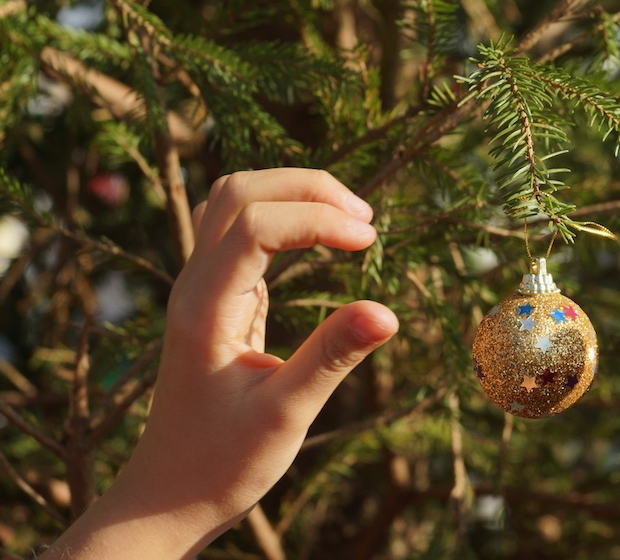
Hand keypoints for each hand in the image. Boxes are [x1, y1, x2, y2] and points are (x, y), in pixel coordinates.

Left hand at [43, 169, 398, 558]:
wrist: (169, 493)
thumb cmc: (221, 462)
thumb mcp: (285, 415)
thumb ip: (332, 357)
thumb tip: (388, 312)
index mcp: (204, 309)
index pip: (256, 225)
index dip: (318, 219)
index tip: (370, 242)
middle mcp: (194, 286)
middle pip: (239, 191)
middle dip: (306, 187)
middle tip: (366, 220)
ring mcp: (200, 287)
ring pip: (234, 201)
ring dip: (291, 193)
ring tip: (350, 219)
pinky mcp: (215, 296)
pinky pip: (241, 229)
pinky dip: (284, 216)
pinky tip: (322, 237)